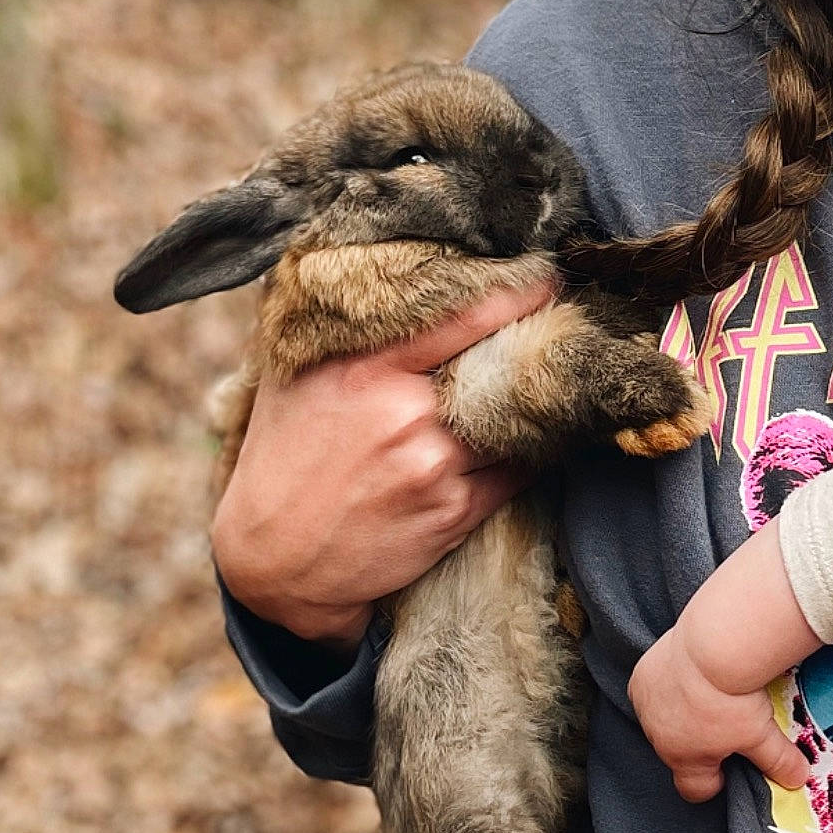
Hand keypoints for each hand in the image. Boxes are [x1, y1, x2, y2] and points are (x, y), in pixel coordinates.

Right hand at [212, 281, 552, 647]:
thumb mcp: (298, 379)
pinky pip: (517, 471)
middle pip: (500, 370)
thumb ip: (349, 333)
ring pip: (514, 423)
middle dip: (529, 353)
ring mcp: (434, 466)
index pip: (461, 317)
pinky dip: (526, 454)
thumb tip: (389, 273)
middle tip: (556, 335)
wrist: (277, 559)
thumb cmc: (286, 456)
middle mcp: (404, 415)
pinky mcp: (456, 512)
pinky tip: (523, 443)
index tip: (548, 279)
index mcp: (365, 370)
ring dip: (530, 410)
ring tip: (538, 395)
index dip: (516, 294)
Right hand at [629, 624, 809, 800]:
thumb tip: (797, 777)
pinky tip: (691, 672)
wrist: (714, 645)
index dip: (715, 782)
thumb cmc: (732, 695)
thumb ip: (778, 760)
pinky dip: (668, 683)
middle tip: (726, 720)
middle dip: (700, 741)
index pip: (694, 789)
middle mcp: (657, 736)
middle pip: (678, 750)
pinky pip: (652, 687)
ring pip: (661, 718)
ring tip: (709, 693)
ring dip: (681, 711)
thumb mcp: (762, 735)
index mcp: (684, 757)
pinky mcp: (642, 676)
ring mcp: (646, 705)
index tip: (730, 768)